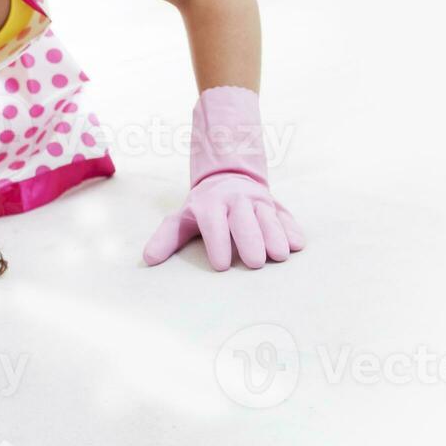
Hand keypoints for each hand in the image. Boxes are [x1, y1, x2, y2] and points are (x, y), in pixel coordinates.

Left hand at [143, 86, 304, 270]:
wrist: (227, 178)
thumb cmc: (201, 208)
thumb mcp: (181, 219)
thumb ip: (166, 239)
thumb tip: (148, 260)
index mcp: (210, 204)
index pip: (214, 224)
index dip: (217, 244)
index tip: (220, 266)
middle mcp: (236, 200)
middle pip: (244, 221)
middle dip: (250, 241)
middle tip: (256, 263)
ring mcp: (258, 201)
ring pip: (268, 217)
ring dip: (275, 236)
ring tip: (280, 256)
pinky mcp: (276, 204)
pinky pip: (286, 216)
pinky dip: (292, 229)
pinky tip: (298, 243)